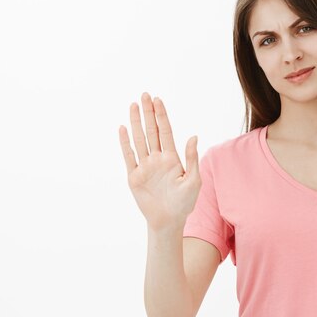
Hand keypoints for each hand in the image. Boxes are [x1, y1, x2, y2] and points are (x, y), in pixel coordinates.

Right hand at [119, 93, 200, 231]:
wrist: (169, 221)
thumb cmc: (184, 203)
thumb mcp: (193, 181)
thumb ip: (192, 158)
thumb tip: (193, 136)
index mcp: (172, 158)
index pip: (165, 131)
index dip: (161, 116)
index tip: (158, 100)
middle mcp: (157, 159)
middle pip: (151, 131)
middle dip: (148, 113)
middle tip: (144, 95)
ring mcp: (145, 166)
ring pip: (139, 140)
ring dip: (136, 122)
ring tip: (133, 105)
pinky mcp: (134, 176)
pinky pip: (129, 156)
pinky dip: (125, 143)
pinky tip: (123, 128)